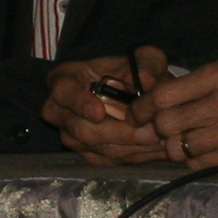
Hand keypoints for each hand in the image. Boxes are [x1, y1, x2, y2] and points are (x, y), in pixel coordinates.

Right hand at [42, 47, 178, 166]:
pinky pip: (106, 160)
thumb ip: (145, 63)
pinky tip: (155, 149)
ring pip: (96, 147)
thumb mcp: (141, 57)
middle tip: (147, 131)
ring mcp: (71, 136)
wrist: (130, 91)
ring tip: (158, 139)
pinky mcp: (86, 153)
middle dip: (117, 132)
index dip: (79, 103)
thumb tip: (146, 80)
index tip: (99, 112)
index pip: (63, 92)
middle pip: (81, 129)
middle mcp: (59, 111)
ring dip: (128, 146)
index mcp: (63, 79)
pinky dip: (132, 155)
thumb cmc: (128, 70)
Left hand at [143, 61, 217, 168]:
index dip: (143, 106)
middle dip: (157, 128)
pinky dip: (194, 159)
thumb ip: (202, 83)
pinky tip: (207, 150)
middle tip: (159, 129)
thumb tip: (158, 96)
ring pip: (179, 147)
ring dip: (176, 146)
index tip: (137, 112)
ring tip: (187, 139)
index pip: (165, 94)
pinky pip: (198, 163)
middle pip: (166, 123)